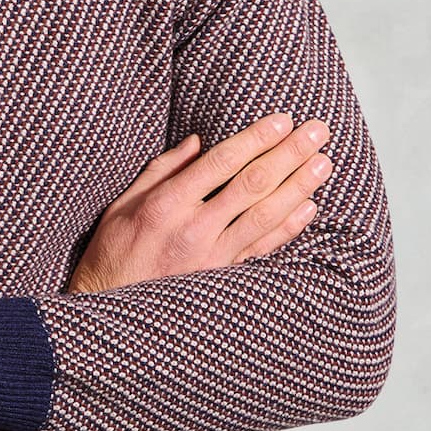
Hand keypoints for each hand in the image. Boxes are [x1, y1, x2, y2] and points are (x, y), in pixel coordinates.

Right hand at [67, 112, 332, 293]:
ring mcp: (212, 257)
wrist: (107, 310)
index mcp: (166, 204)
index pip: (222, 162)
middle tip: (317, 131)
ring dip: (299, 186)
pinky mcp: (222, 278)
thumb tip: (197, 142)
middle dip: (289, 154)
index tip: (282, 120)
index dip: (255, 138)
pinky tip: (309, 207)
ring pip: (266, 215)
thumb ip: (161, 171)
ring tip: (323, 163)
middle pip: (253, 184)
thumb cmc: (112, 253)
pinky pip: (264, 249)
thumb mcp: (122, 205)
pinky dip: (289, 227)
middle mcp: (194, 230)